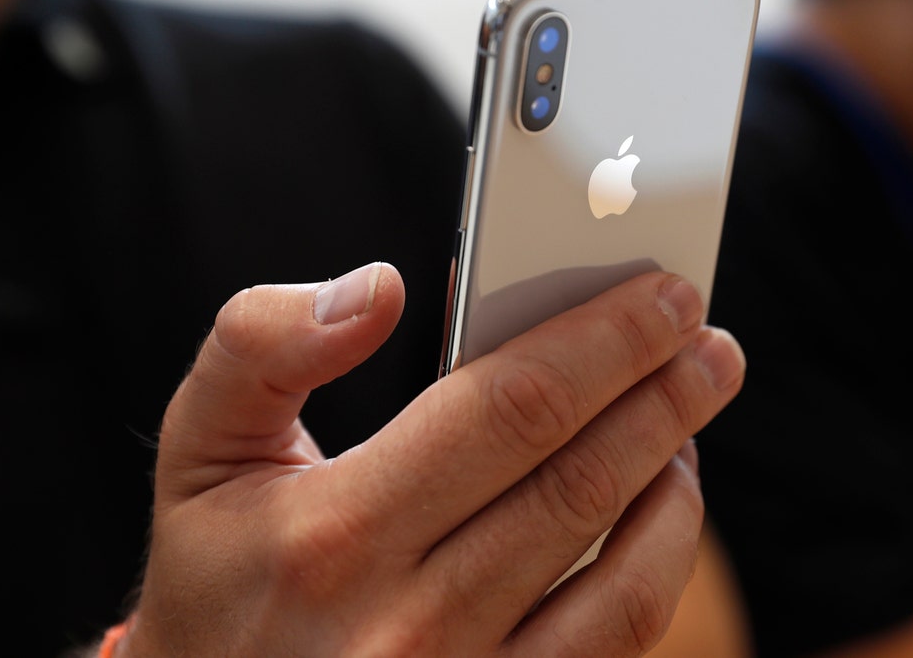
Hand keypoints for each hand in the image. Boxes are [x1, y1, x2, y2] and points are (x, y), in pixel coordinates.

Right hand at [116, 262, 744, 656]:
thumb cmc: (223, 583)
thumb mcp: (202, 454)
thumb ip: (260, 346)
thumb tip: (377, 290)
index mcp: (338, 534)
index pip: (509, 409)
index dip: (603, 341)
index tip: (660, 297)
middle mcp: (410, 624)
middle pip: (580, 482)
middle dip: (666, 396)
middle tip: (710, 343)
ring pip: (623, 578)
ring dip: (676, 480)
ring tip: (692, 418)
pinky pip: (617, 644)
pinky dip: (659, 566)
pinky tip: (660, 508)